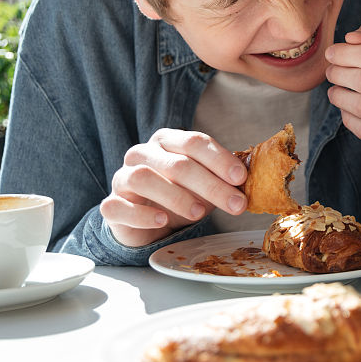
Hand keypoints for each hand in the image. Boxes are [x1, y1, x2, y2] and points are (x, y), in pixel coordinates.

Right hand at [100, 129, 247, 246]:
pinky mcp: (110, 204)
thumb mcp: (204, 184)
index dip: (220, 159)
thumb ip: (222, 178)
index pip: (194, 142)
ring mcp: (122, 177)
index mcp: (168, 140)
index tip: (241, 178)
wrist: (146, 219)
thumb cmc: (180, 194)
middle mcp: (143, 154)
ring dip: (176, 196)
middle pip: (176, 163)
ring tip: (199, 214)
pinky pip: (119, 206)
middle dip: (210, 184)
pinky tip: (163, 221)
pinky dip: (142, 214)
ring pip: (144, 178)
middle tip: (234, 204)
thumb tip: (250, 181)